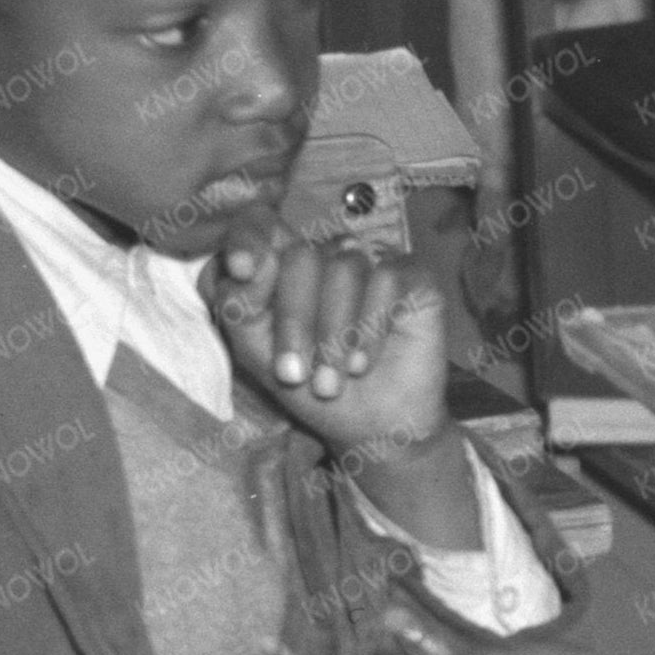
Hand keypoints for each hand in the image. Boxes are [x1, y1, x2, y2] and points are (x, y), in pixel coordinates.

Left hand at [214, 225, 455, 455]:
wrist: (373, 428)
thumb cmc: (312, 390)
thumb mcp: (258, 356)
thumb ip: (240, 308)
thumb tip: (245, 266)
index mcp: (282, 267)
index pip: (260, 225)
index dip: (248, 238)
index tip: (239, 269)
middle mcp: (327, 257)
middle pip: (302, 255)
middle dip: (294, 321)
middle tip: (294, 375)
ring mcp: (372, 262)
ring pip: (345, 268)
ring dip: (333, 335)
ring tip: (330, 383)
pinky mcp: (414, 276)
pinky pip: (387, 278)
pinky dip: (369, 328)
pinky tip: (362, 364)